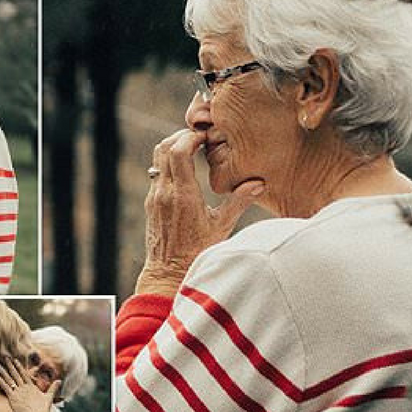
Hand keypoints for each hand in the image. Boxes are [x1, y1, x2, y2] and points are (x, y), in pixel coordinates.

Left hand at [0, 357, 60, 411]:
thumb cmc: (42, 409)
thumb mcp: (48, 397)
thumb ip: (53, 388)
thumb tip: (59, 381)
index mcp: (31, 386)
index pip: (24, 373)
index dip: (19, 366)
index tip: (14, 359)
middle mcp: (24, 387)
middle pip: (15, 374)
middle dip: (10, 365)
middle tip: (4, 358)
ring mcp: (18, 392)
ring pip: (9, 379)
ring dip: (3, 371)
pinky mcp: (13, 397)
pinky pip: (5, 387)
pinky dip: (0, 381)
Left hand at [139, 129, 264, 296]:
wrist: (168, 274)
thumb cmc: (197, 254)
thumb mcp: (222, 227)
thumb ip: (239, 202)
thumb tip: (259, 183)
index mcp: (183, 195)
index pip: (178, 151)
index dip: (191, 137)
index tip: (207, 136)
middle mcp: (165, 192)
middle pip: (164, 148)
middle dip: (182, 136)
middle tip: (201, 137)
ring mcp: (155, 196)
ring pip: (157, 158)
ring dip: (173, 146)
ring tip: (194, 147)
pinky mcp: (152, 202)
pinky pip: (157, 172)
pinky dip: (169, 161)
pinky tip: (186, 167)